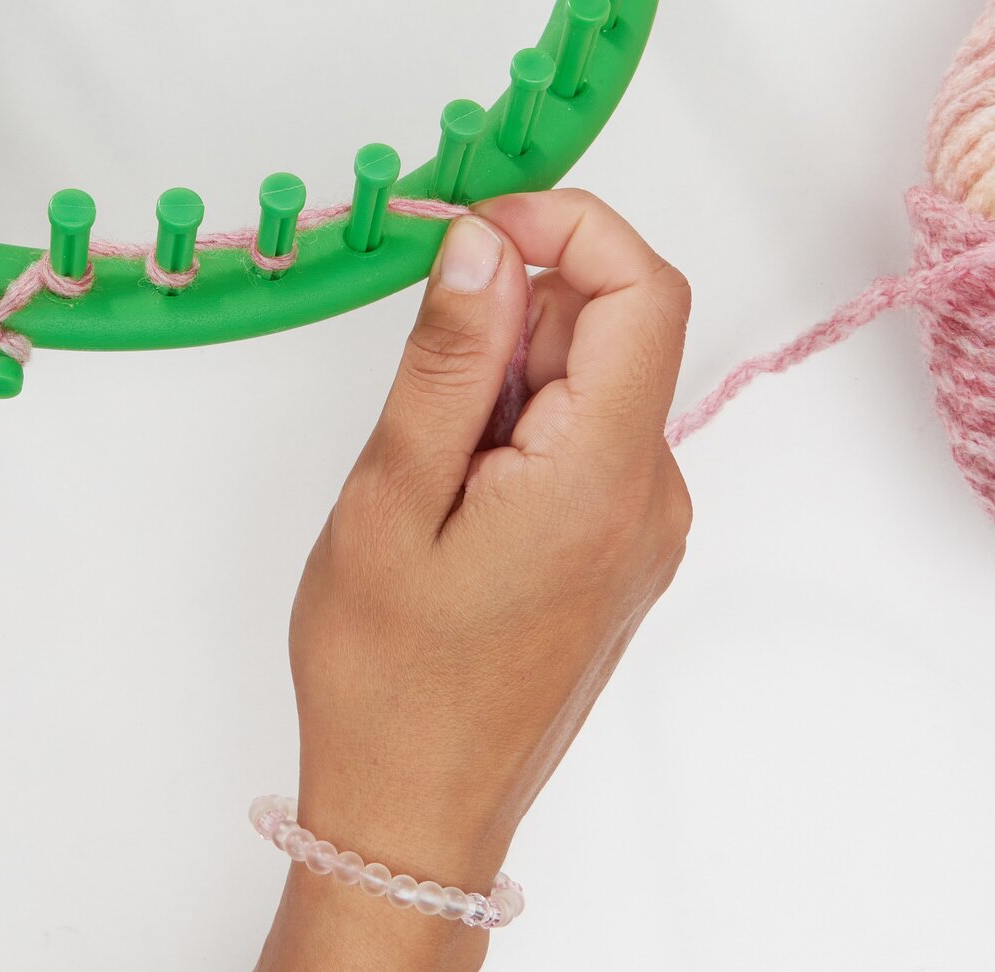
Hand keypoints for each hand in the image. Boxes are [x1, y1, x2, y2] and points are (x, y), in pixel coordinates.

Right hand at [261, 191, 691, 970]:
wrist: (413, 810)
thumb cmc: (387, 673)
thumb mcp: (392, 496)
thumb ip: (446, 358)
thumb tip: (482, 241)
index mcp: (599, 476)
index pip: (640, 290)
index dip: (563, 225)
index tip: (470, 225)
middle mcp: (647, 494)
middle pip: (608, 328)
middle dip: (508, 311)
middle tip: (411, 376)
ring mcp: (639, 524)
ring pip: (584, 378)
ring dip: (501, 372)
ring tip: (421, 460)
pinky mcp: (617, 545)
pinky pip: (579, 433)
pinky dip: (513, 419)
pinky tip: (447, 486)